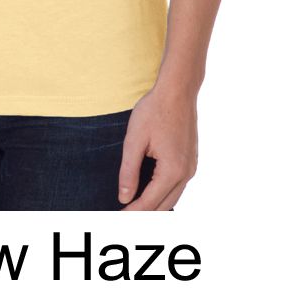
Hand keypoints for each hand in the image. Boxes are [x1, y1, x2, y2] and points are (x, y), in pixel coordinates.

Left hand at [118, 85, 197, 209]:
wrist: (177, 91)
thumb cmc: (154, 111)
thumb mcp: (134, 140)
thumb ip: (129, 171)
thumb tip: (124, 197)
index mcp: (172, 170)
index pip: (149, 202)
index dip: (132, 212)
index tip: (117, 217)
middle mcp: (186, 173)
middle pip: (164, 206)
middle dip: (144, 214)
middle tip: (123, 217)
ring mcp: (191, 167)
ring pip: (173, 198)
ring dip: (155, 205)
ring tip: (134, 207)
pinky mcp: (191, 160)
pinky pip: (177, 186)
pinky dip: (163, 193)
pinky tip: (149, 191)